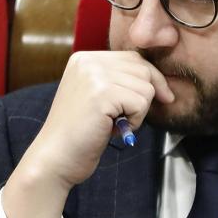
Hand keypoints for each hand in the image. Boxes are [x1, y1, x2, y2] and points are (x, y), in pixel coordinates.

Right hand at [1, 51, 173, 217]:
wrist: (55, 158)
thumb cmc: (79, 134)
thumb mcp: (96, 97)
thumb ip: (118, 82)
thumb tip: (161, 81)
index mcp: (84, 59)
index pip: (133, 58)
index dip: (151, 79)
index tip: (162, 97)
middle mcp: (88, 61)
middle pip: (143, 69)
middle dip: (146, 96)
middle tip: (129, 119)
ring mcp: (94, 75)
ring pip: (146, 87)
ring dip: (138, 112)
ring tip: (115, 124)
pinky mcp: (102, 93)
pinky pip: (141, 103)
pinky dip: (135, 122)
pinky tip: (114, 130)